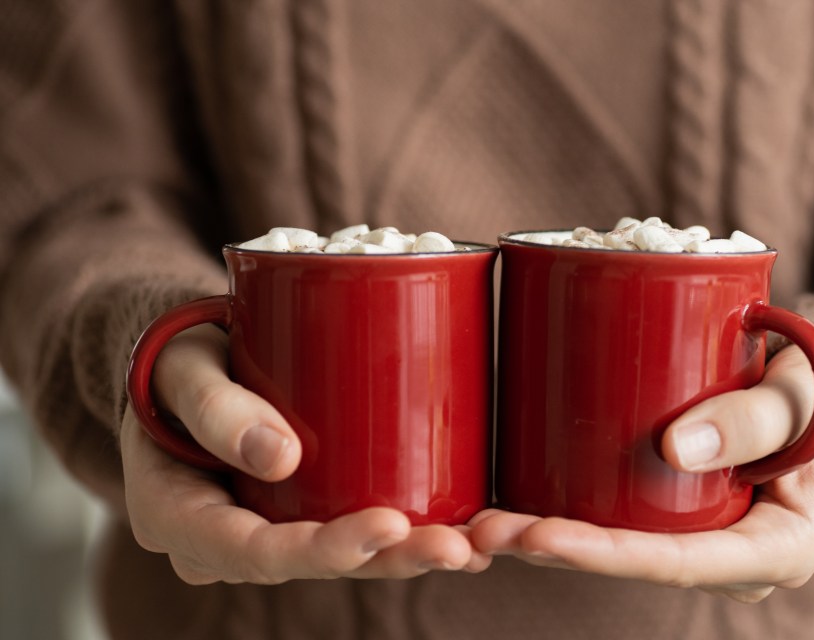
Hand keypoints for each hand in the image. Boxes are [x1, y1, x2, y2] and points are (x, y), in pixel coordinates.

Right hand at [121, 324, 489, 584]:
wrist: (185, 370)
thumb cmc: (176, 363)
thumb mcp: (181, 368)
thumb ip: (215, 407)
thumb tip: (280, 458)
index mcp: (181, 518)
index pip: (255, 551)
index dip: (326, 548)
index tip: (390, 524)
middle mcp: (230, 541)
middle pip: (314, 564)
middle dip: (390, 559)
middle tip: (458, 547)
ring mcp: (271, 530)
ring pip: (345, 557)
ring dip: (412, 554)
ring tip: (478, 545)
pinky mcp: (305, 511)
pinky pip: (356, 531)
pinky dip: (410, 535)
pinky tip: (470, 536)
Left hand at [471, 346, 813, 602]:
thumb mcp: (803, 396)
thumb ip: (753, 418)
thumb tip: (672, 449)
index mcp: (775, 548)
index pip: (677, 563)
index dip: (605, 556)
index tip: (540, 537)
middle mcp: (732, 558)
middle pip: (634, 563)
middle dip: (555, 550)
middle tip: (485, 531)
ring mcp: (703, 539)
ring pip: (619, 548)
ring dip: (548, 539)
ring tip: (480, 524)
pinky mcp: (679, 515)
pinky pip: (621, 524)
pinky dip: (569, 515)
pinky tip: (514, 502)